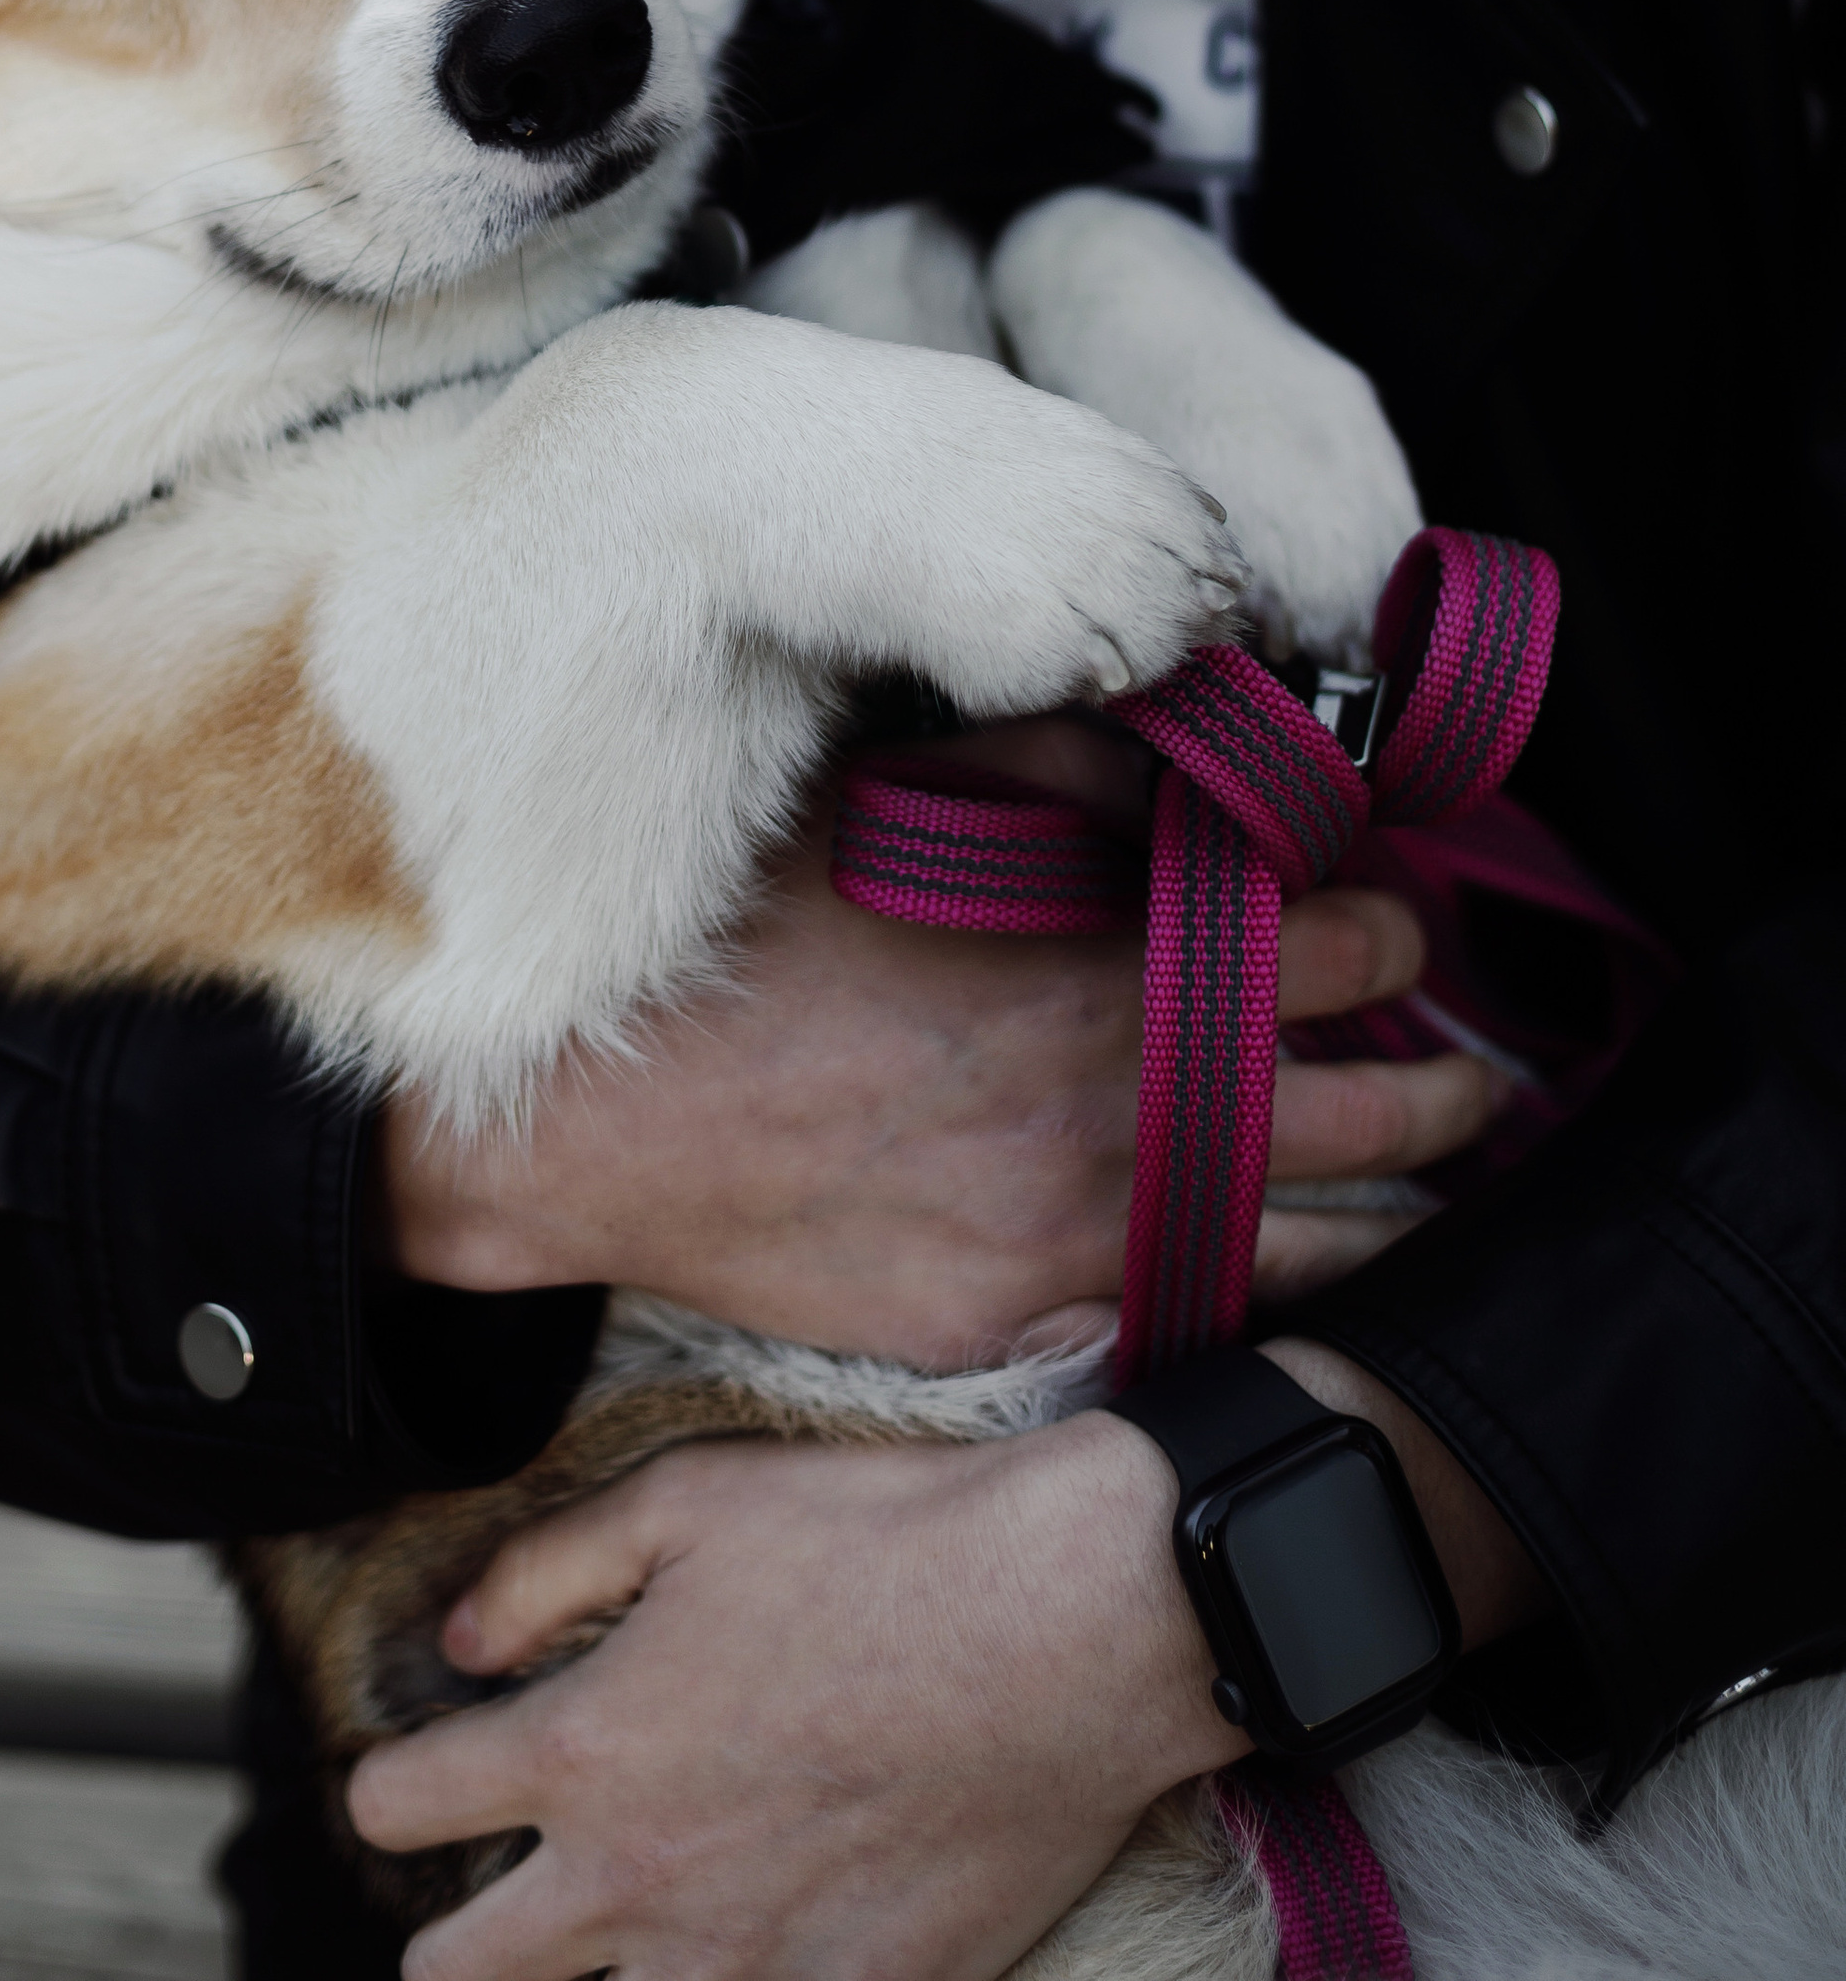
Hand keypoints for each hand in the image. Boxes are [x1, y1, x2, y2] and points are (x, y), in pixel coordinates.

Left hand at [348, 1410, 1245, 1979]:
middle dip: (449, 1935)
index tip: (413, 1767)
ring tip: (623, 1928)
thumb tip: (460, 1643)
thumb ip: (546, 1572)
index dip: (389, 1776)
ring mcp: (747, 1962)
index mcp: (586, 1749)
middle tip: (491, 1896)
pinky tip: (754, 1945)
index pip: (400, 1803)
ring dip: (589, 1978)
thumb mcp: (690, 1499)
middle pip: (460, 1972)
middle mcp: (640, 1881)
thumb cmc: (880, 1543)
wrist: (1069, 1627)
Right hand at [380, 777, 1503, 1367]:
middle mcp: (1124, 1111)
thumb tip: (1170, 734)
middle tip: (1463, 1063)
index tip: (1387, 916)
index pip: (1340, 945)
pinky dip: (1282, 1298)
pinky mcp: (1026, 1323)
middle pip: (1372, 1105)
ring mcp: (1082, 1237)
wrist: (594, 1120)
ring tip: (1434, 1173)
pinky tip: (1309, 1274)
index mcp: (1107, 965)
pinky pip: (1205, 1323)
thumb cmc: (737, 941)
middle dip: (1439, 1076)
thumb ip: (1050, 761)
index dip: (1388, 924)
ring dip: (1398, 1199)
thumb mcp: (887, 795)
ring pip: (1324, 1241)